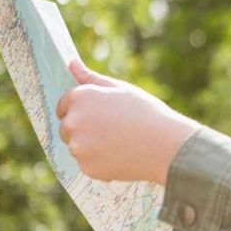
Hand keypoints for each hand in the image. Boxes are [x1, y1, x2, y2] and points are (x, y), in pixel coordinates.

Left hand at [56, 60, 200, 184]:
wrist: (166, 146)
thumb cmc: (146, 113)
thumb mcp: (121, 89)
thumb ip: (91, 78)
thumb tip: (71, 63)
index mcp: (79, 98)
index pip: (64, 105)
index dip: (83, 110)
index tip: (100, 116)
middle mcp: (72, 122)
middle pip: (67, 128)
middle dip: (84, 129)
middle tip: (113, 130)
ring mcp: (77, 147)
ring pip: (78, 147)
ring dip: (92, 147)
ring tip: (120, 143)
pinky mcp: (86, 167)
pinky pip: (88, 165)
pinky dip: (100, 163)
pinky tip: (121, 156)